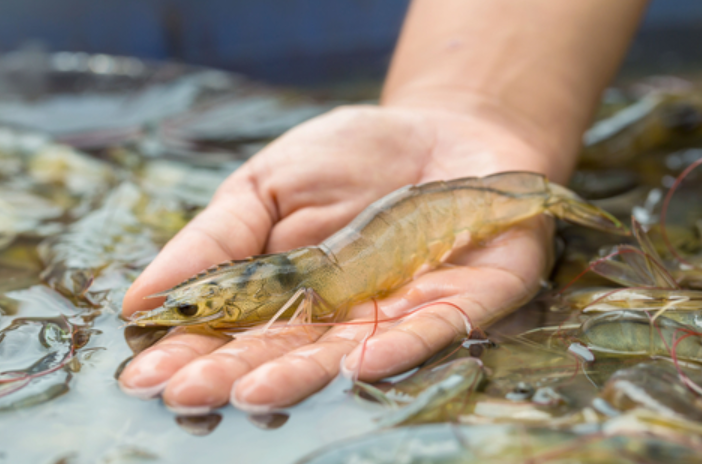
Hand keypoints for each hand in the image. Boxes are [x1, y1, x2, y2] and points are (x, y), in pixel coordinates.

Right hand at [119, 104, 557, 413]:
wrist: (440, 130)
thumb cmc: (350, 157)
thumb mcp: (269, 184)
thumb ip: (217, 239)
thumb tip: (143, 298)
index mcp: (291, 293)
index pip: (236, 331)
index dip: (193, 352)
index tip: (146, 375)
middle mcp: (342, 315)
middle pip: (287, 352)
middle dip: (237, 375)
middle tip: (187, 396)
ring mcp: (401, 311)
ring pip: (349, 353)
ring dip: (303, 375)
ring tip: (254, 393)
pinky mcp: (463, 300)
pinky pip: (432, 328)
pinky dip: (398, 346)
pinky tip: (359, 363)